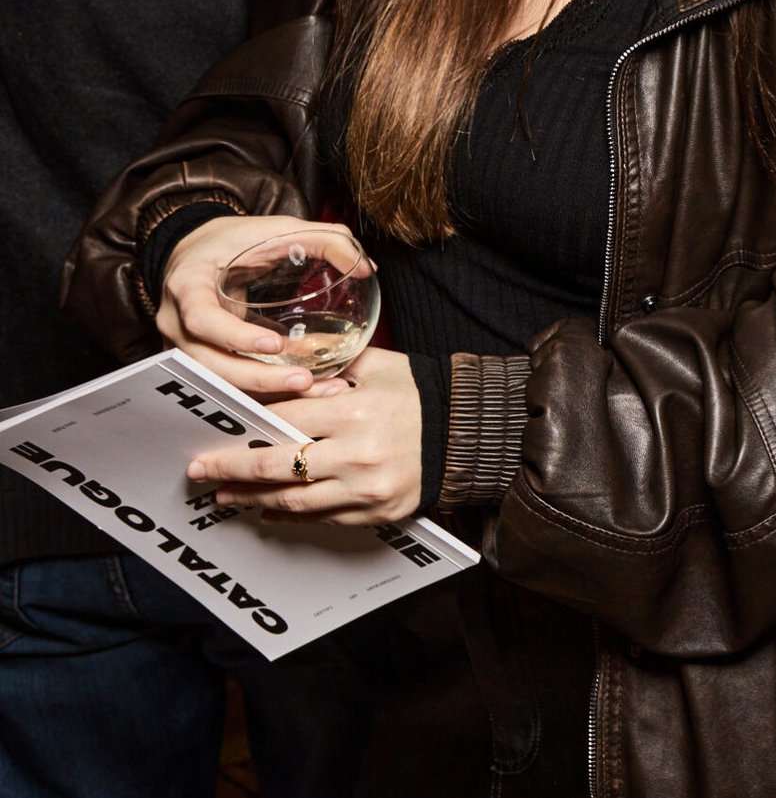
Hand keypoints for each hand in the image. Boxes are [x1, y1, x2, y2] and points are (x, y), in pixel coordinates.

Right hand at [157, 215, 365, 399]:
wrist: (195, 249)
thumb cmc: (234, 240)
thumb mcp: (274, 230)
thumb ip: (323, 240)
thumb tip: (367, 267)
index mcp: (187, 285)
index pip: (202, 319)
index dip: (235, 336)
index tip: (275, 344)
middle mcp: (176, 322)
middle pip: (207, 363)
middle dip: (256, 378)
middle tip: (304, 380)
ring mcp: (181, 346)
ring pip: (216, 382)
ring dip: (263, 393)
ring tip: (313, 390)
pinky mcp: (199, 360)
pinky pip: (227, 382)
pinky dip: (262, 392)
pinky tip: (302, 394)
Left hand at [187, 347, 421, 525]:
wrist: (470, 435)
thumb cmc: (424, 396)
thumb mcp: (381, 366)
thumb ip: (334, 365)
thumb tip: (290, 363)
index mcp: (354, 412)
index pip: (284, 418)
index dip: (246, 423)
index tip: (217, 429)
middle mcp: (355, 454)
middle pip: (276, 465)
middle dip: (231, 468)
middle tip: (199, 471)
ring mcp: (363, 489)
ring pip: (292, 499)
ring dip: (252, 498)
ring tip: (224, 496)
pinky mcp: (373, 513)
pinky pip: (321, 518)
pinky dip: (290, 514)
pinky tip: (268, 509)